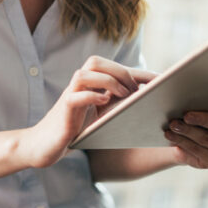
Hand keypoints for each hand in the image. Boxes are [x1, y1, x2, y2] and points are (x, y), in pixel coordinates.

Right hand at [19, 56, 156, 168]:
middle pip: (96, 61)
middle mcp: (79, 86)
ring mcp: (69, 96)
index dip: (139, 72)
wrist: (44, 146)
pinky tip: (104, 102)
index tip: (162, 80)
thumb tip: (148, 104)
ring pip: (84, 73)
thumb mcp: (100, 117)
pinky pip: (75, 96)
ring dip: (107, 80)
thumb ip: (116, 107)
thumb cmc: (75, 131)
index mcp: (89, 85)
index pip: (114, 68)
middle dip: (120, 71)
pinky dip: (92, 96)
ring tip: (124, 94)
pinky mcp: (63, 111)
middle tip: (136, 90)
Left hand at [164, 91, 207, 170]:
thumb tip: (188, 77)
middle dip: (203, 119)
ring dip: (187, 131)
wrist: (194, 138)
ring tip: (172, 124)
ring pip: (207, 139)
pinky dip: (182, 141)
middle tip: (186, 115)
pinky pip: (198, 152)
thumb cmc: (205, 111)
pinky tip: (170, 135)